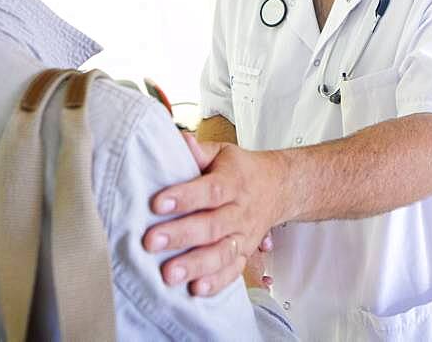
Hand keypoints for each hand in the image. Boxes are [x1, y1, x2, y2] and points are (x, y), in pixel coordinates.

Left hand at [143, 133, 286, 295]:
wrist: (279, 188)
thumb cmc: (241, 170)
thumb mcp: (222, 153)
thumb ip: (199, 151)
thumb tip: (179, 141)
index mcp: (233, 182)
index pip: (210, 190)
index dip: (184, 197)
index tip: (157, 203)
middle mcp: (240, 211)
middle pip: (212, 225)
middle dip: (181, 235)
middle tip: (152, 242)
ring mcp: (243, 236)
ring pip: (222, 253)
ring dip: (195, 265)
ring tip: (169, 274)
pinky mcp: (245, 254)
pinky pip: (233, 271)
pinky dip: (216, 283)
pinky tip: (196, 290)